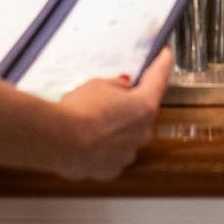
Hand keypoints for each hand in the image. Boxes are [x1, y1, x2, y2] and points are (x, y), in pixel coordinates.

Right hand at [51, 47, 172, 180]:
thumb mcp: (98, 85)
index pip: (159, 77)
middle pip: (142, 111)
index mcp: (144, 105)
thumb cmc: (79, 109)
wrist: (59, 141)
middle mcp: (142, 132)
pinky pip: (112, 153)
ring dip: (117, 126)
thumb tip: (123, 87)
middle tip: (112, 94)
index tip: (165, 53)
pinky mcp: (111, 170)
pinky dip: (105, 146)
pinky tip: (88, 138)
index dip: (163, 62)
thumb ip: (117, 86)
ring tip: (93, 118)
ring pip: (127, 135)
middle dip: (131, 103)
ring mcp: (128, 153)